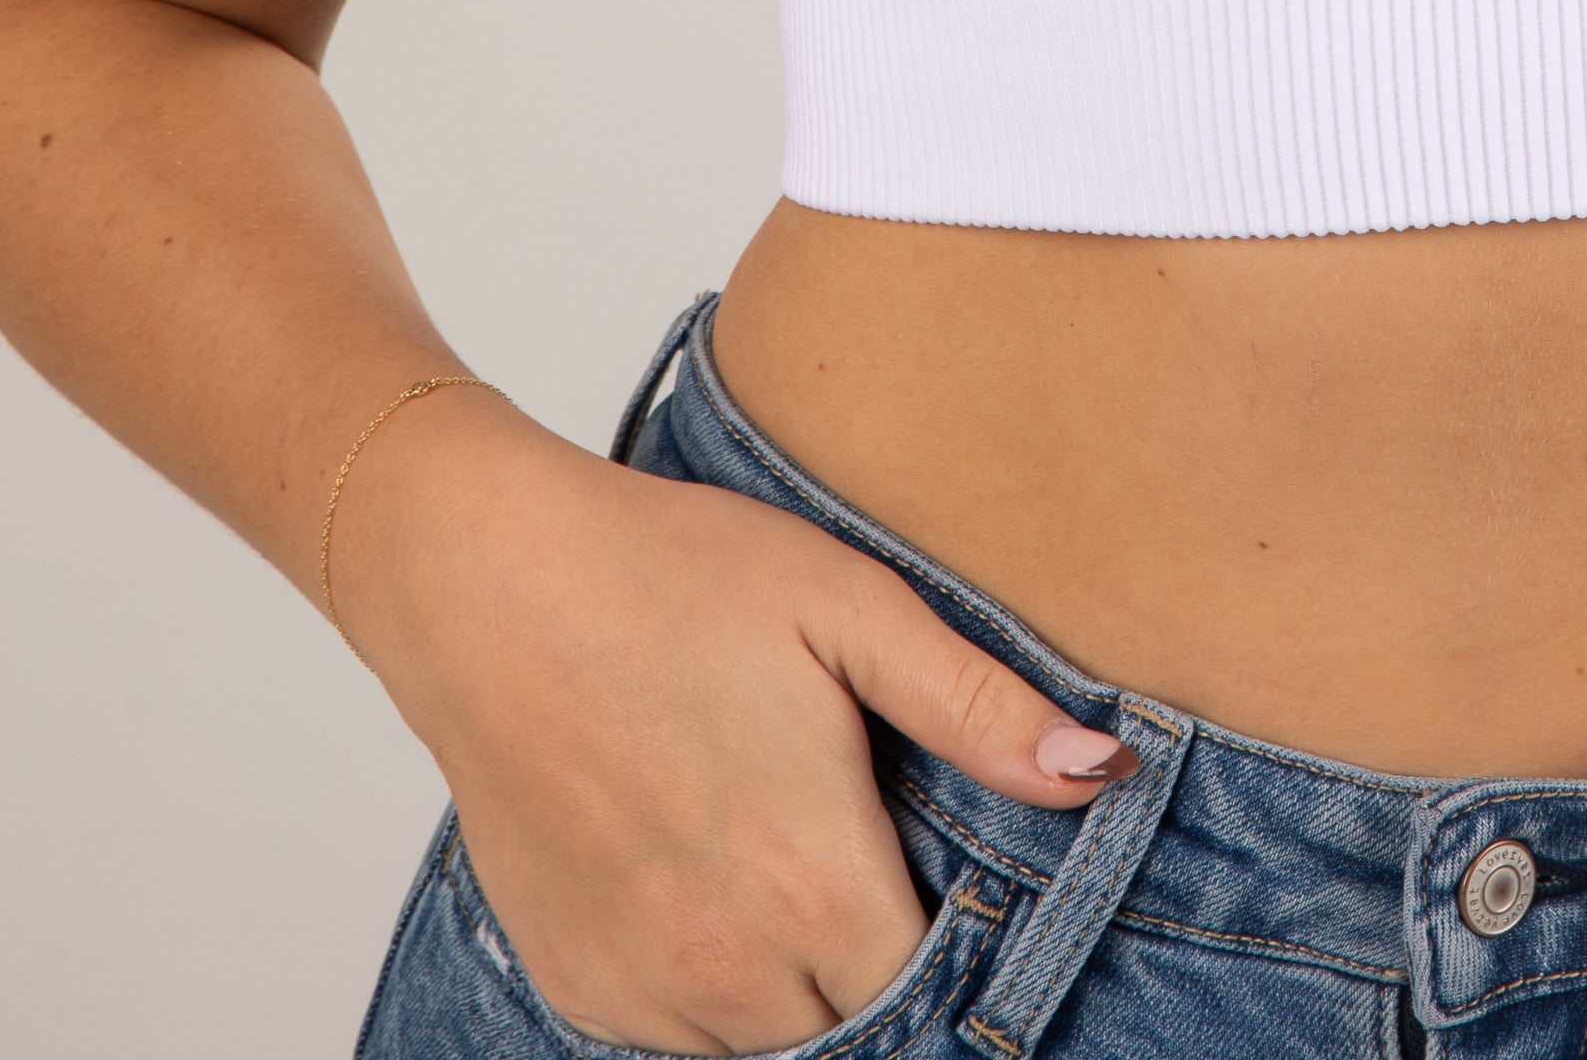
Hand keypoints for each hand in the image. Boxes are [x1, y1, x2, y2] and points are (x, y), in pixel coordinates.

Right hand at [333, 391, 1131, 1056]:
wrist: (487, 581)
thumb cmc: (674, 573)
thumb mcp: (849, 607)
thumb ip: (977, 708)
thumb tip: (1098, 773)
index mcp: (814, 879)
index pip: (930, 988)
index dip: (956, 944)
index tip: (950, 880)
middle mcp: (729, 964)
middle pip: (852, 1025)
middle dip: (877, 965)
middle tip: (866, 865)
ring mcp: (643, 988)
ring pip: (765, 1043)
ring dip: (797, 985)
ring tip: (788, 866)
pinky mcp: (576, 983)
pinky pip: (677, 1035)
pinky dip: (711, 990)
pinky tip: (708, 883)